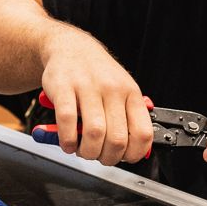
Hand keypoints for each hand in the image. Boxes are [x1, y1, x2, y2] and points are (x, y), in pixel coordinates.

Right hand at [39, 30, 153, 165]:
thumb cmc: (97, 74)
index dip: (134, 154)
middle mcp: (112, 89)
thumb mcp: (121, 90)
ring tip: (82, 149)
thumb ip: (129, 117)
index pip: (143, 133)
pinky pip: (67, 122)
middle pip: (117, 139)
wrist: (70, 47)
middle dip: (107, 158)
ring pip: (95, 133)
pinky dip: (67, 140)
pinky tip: (67, 142)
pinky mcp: (63, 87)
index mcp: (131, 94)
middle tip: (98, 156)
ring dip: (87, 151)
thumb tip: (136, 150)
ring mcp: (87, 87)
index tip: (124, 157)